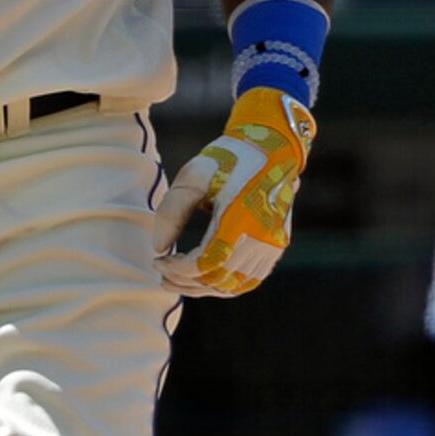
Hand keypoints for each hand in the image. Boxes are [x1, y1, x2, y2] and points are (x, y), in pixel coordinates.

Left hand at [152, 87, 314, 298]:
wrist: (271, 147)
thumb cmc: (227, 159)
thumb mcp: (193, 176)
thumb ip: (172, 211)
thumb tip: (158, 248)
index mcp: (239, 219)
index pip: (205, 262)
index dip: (177, 268)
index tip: (157, 260)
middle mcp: (261, 238)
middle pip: (219, 279)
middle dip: (185, 281)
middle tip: (160, 272)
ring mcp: (272, 245)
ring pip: (235, 285)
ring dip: (204, 288)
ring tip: (177, 280)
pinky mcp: (276, 246)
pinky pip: (250, 280)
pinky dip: (226, 285)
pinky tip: (205, 279)